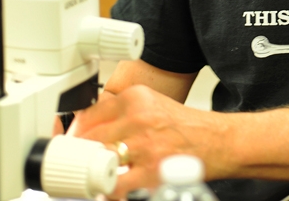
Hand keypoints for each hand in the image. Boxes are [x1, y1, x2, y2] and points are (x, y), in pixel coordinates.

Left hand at [69, 85, 225, 198]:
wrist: (218, 140)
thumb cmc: (188, 126)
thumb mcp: (154, 105)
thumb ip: (123, 112)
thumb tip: (89, 128)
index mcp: (137, 98)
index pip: (90, 113)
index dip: (75, 131)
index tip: (70, 141)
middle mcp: (139, 117)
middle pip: (89, 138)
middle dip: (79, 153)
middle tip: (75, 162)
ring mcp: (144, 145)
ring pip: (98, 161)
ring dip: (91, 172)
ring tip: (90, 176)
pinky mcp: (151, 172)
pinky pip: (114, 185)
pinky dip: (107, 190)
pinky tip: (108, 189)